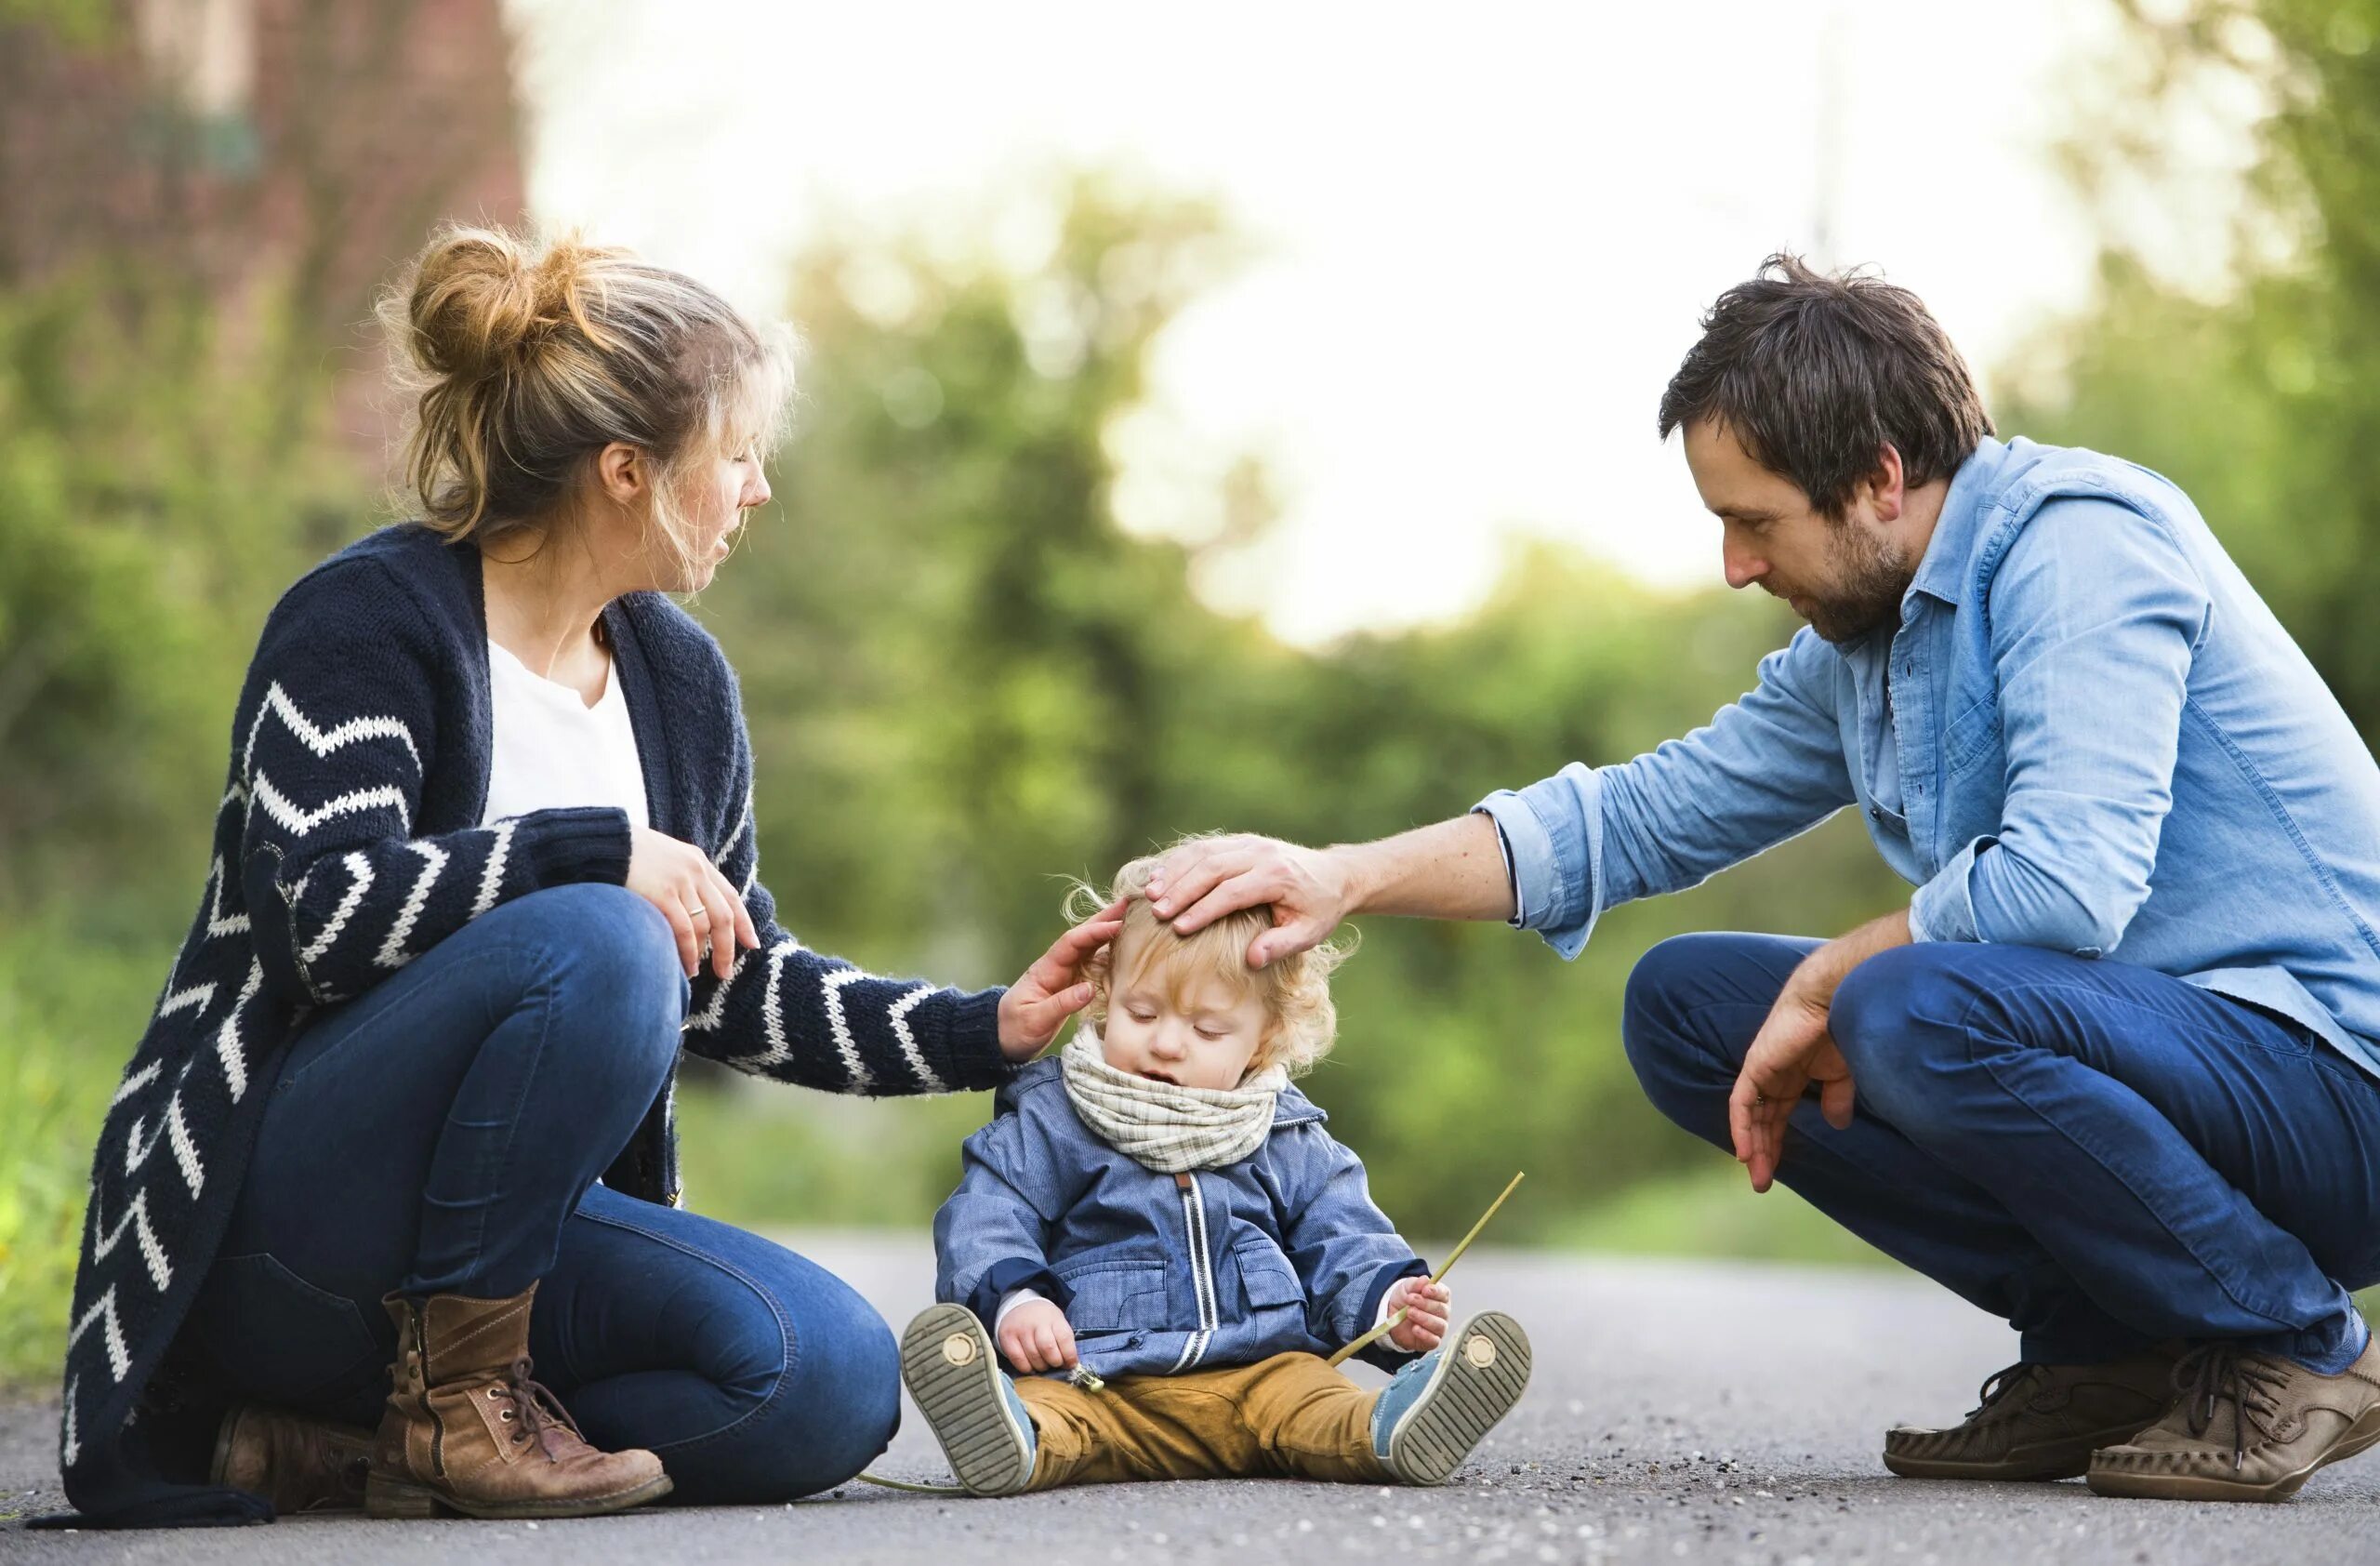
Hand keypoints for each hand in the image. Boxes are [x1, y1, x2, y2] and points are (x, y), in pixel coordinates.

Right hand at [626, 826, 760, 980]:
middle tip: (725, 972)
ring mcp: (681, 882)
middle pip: (723, 916)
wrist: (603, 843)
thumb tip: (691, 911)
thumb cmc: (627, 856)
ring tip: (695, 972)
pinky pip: (685, 931)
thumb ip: (681, 879)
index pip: (730, 896)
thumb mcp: (663, 859)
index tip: (752, 944)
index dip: (743, 922)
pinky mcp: (664, 894)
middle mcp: (695, 871)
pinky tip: (685, 967)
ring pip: (704, 927)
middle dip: (728, 947)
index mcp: (698, 861)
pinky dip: (688, 952)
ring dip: (702, 954)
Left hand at [997, 899, 1125, 1060]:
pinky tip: (1125, 951)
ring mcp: (1065, 974)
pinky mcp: (1071, 985)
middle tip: (1127, 903)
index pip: (1072, 943)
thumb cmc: (1015, 1028)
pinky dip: (1110, 955)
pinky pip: (1093, 965)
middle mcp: (1057, 966)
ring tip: (1132, 920)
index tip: (1117, 924)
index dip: (1094, 932)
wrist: (1002, 1038)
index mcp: (1046, 969)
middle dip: (1104, 919)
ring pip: (1090, 948)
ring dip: (1109, 933)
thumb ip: (1061, 1004)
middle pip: (1083, 937)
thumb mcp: (1035, 1019)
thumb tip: (1089, 989)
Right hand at [997, 1299, 1077, 1372]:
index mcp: (1053, 1317)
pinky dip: (1027, 1368)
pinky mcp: (1007, 1337)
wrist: (1019, 1306)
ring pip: (1034, 1357)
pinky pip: (1018, 1360)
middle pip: (1048, 1349)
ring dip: (1041, 1367)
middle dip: (1055, 1362)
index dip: (1070, 1356)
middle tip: (1055, 1364)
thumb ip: (1064, 1341)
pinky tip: (1031, 1366)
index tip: (1070, 1364)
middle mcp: (1036, 1322)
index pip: (1065, 1338)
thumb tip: (1070, 1365)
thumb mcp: (1057, 1322)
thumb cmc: (1044, 1320)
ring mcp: (1020, 1329)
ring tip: (1043, 1364)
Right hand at [1142, 834, 1352, 966]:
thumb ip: (1280, 946)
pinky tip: (1159, 877)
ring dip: (1174, 872)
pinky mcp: (1240, 841)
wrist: (1334, 874)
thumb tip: (1252, 960)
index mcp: (1277, 876)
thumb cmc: (1319, 909)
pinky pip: (1204, 846)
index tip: (1178, 928)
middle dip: (1180, 890)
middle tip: (1156, 912)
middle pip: (1211, 867)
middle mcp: (1260, 853)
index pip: (1232, 892)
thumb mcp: (1309, 933)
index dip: (1203, 910)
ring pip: (1203, 852)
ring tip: (1149, 894)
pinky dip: (1179, 861)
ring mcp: (1248, 842)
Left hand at [1384, 1277, 1449, 1352]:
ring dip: (1424, 1318)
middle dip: (1425, 1304)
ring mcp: (1439, 1327)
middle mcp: (1442, 1312)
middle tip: (1410, 1300)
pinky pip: (1434, 1340)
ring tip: (1409, 1313)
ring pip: (1439, 1325)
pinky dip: (1425, 1334)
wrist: (1392, 1318)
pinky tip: (1415, 1329)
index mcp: (1439, 1297)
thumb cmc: (1404, 1301)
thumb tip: (1425, 1279)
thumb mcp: (1406, 1288)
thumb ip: (1415, 1284)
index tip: (1425, 1290)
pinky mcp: (1432, 1341)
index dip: (1436, 1292)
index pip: (1444, 1294)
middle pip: (1441, 1309)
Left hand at [1727, 979, 1853, 1192]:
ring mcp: (1762, 1071)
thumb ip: (1837, 1098)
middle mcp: (1773, 1076)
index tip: (1776, 1170)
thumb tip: (1837, 1123)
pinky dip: (1742, 1128)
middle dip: (1763, 1152)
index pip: (1778, 1116)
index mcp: (1793, 1077)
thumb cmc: (1841, 1029)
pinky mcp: (1755, 1066)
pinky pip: (1742, 1103)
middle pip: (1762, 1121)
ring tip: (1757, 1176)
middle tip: (1762, 1183)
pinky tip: (1745, 1152)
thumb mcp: (1842, 1073)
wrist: (1833, 1000)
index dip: (1776, 1143)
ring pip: (1751, 1117)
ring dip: (1753, 1147)